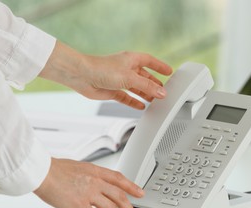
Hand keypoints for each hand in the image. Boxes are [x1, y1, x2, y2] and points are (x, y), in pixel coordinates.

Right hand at [33, 158, 143, 207]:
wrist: (41, 172)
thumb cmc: (55, 169)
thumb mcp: (78, 166)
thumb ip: (89, 174)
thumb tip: (94, 181)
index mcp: (95, 170)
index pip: (119, 179)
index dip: (132, 186)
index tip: (140, 193)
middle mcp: (96, 181)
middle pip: (120, 196)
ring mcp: (89, 193)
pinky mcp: (80, 206)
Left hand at [39, 41, 172, 109]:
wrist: (82, 76)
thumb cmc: (102, 69)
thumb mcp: (129, 78)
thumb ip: (147, 87)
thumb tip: (161, 92)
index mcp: (131, 59)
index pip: (150, 61)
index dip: (159, 66)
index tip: (169, 71)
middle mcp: (126, 69)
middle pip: (144, 77)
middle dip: (154, 84)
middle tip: (163, 91)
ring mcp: (119, 80)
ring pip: (136, 88)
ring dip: (145, 94)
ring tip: (155, 101)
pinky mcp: (112, 90)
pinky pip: (126, 97)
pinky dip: (133, 102)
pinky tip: (141, 106)